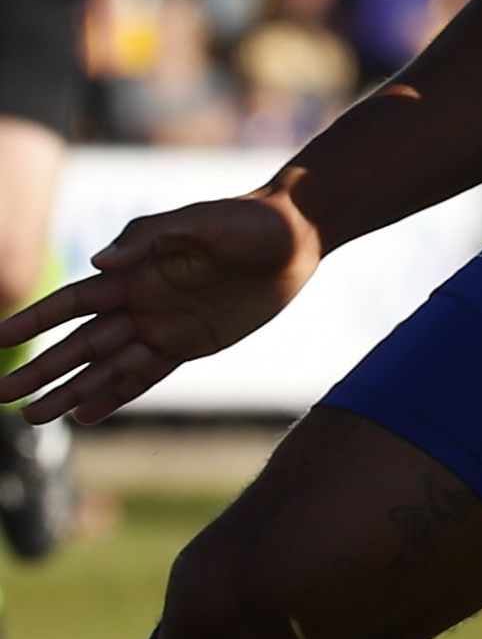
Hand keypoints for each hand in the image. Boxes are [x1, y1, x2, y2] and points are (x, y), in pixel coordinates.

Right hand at [0, 191, 322, 425]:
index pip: (71, 303)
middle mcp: (140, 303)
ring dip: (70, 391)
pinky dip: (116, 394)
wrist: (296, 235)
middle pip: (79, 343)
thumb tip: (99, 259)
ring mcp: (164, 326)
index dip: (34, 321)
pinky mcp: (192, 343)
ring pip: (106, 366)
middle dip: (41, 370)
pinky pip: (146, 375)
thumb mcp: (199, 220)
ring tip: (33, 417)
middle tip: (2, 396)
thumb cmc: (246, 220)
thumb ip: (148, 238)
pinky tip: (87, 414)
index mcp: (133, 272)